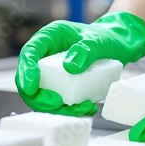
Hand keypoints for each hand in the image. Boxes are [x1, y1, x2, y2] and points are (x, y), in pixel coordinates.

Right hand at [15, 11, 144, 115]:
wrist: (118, 45)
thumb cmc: (106, 37)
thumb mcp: (99, 41)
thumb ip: (86, 49)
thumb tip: (70, 67)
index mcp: (49, 37)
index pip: (29, 53)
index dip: (26, 72)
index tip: (31, 87)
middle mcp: (47, 55)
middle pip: (31, 80)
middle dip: (40, 97)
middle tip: (58, 103)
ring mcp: (54, 72)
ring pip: (44, 95)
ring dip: (58, 108)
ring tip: (82, 107)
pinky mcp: (63, 85)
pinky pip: (60, 101)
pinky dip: (71, 109)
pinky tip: (88, 107)